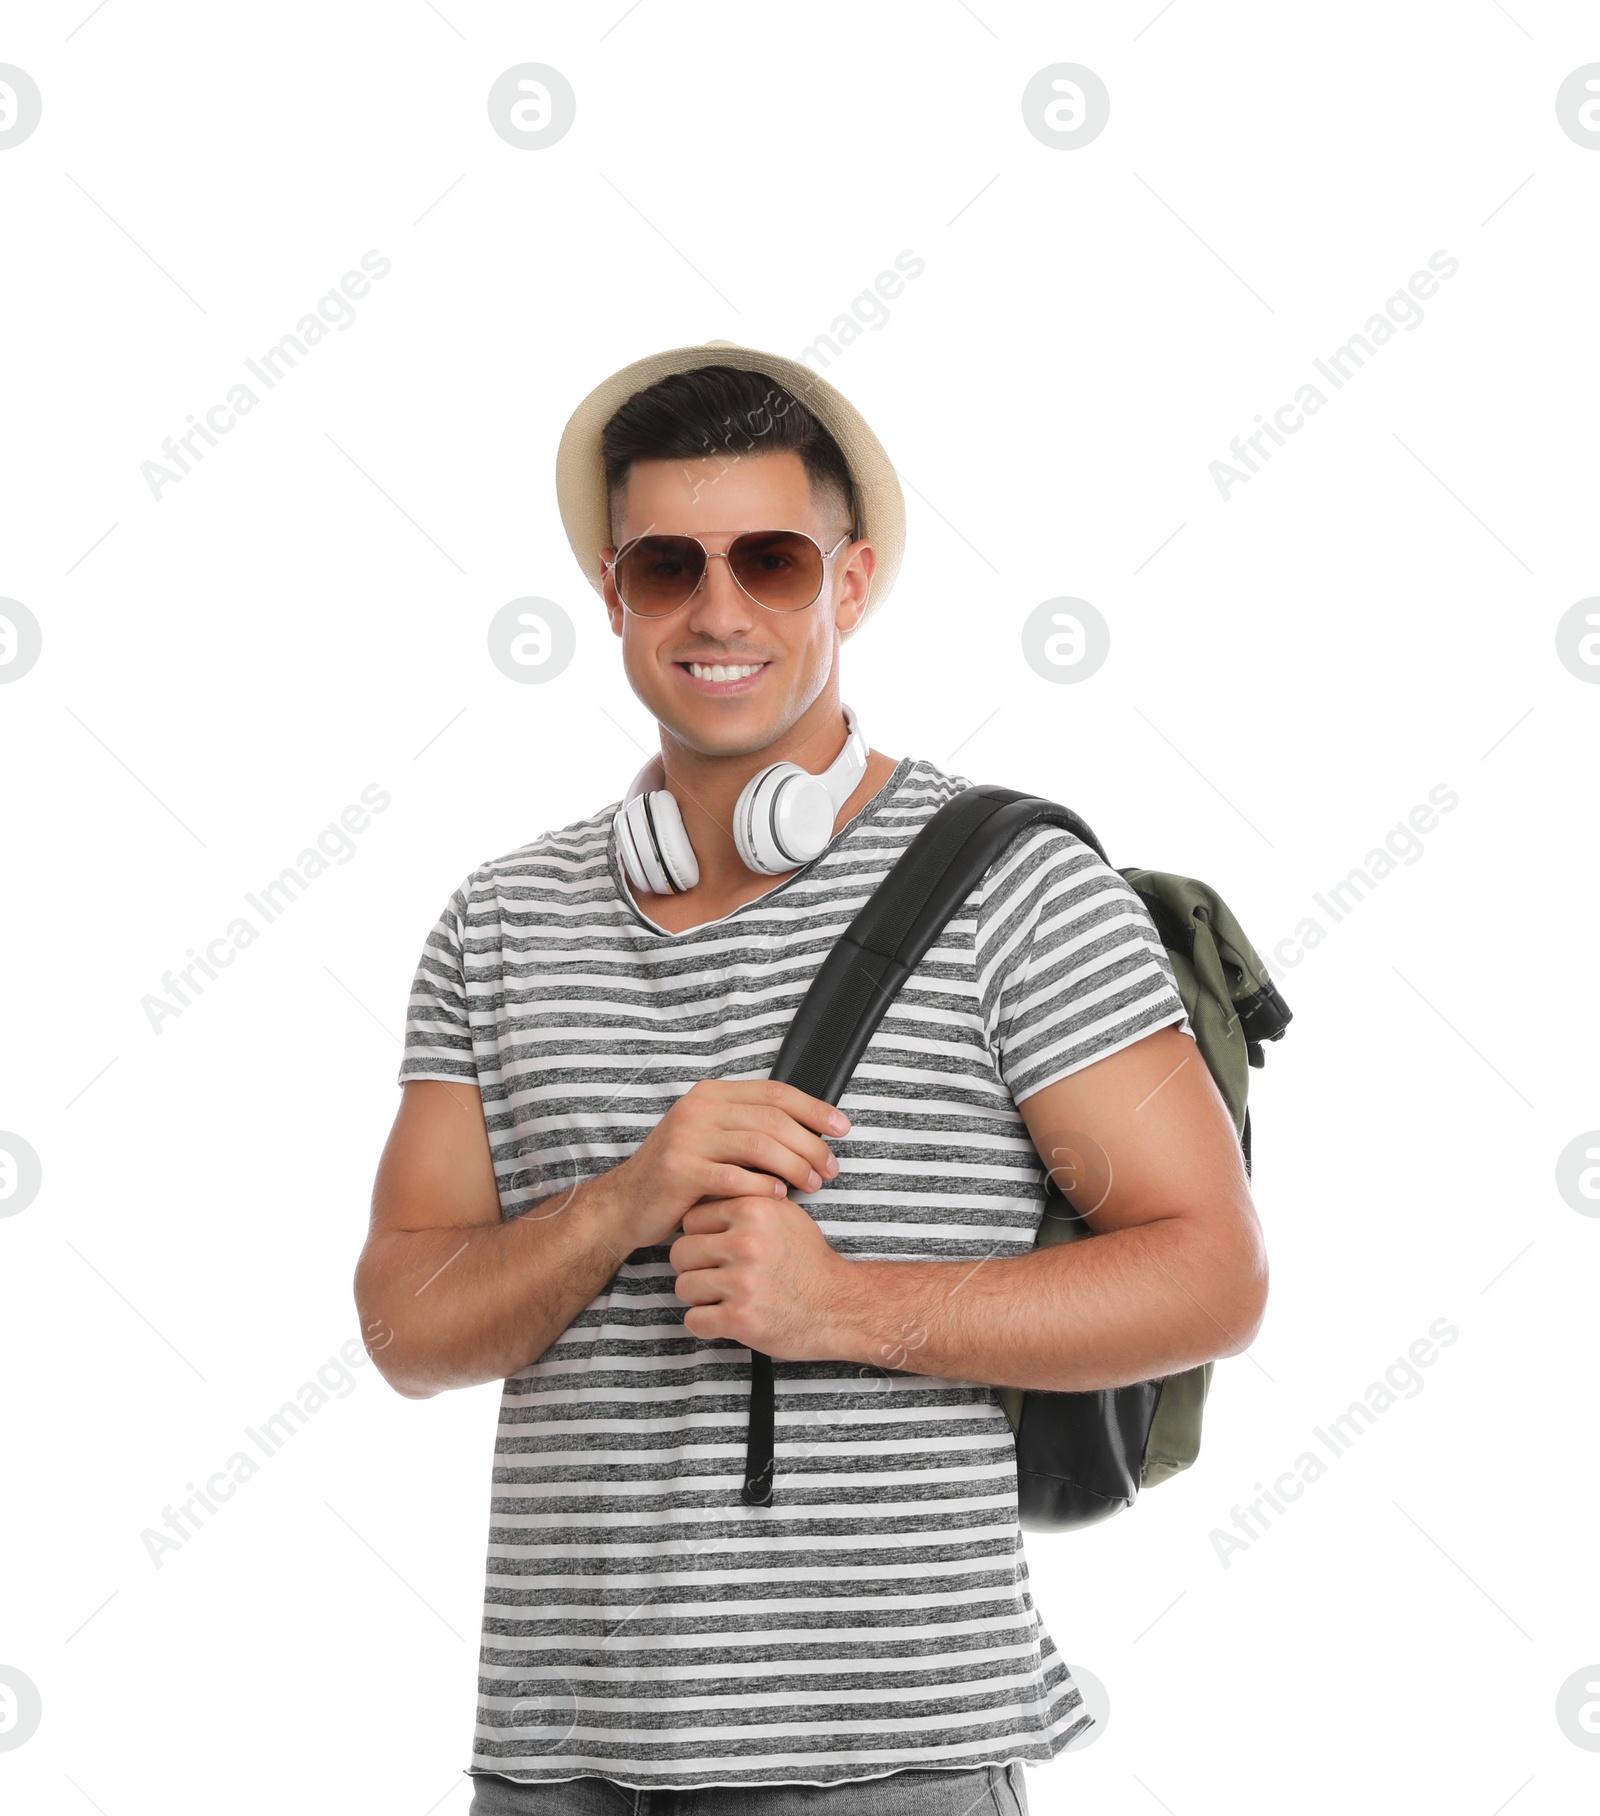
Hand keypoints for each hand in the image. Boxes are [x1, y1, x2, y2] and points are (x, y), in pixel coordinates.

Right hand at [606, 1078, 848, 1249]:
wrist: (627, 1204)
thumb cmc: (681, 1176)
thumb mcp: (713, 1139)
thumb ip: (750, 1128)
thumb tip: (811, 1130)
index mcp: (711, 1094)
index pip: (775, 1092)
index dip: (814, 1109)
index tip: (842, 1128)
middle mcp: (698, 1109)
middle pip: (772, 1119)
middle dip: (810, 1144)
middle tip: (831, 1168)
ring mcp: (687, 1138)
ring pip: (758, 1145)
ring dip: (794, 1166)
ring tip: (814, 1184)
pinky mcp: (680, 1170)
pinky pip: (734, 1177)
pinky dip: (763, 1186)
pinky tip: (780, 1197)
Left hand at [669, 1191, 854, 1361]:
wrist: (840, 1307)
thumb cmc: (808, 1261)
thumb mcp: (785, 1214)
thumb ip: (747, 1198)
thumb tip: (709, 1185)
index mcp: (753, 1209)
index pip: (691, 1219)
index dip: (702, 1236)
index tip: (720, 1249)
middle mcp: (747, 1242)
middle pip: (681, 1252)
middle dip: (695, 1267)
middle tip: (720, 1277)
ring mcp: (743, 1282)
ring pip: (684, 1287)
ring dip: (701, 1297)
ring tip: (727, 1297)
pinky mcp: (741, 1318)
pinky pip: (694, 1320)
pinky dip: (706, 1324)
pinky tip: (728, 1319)